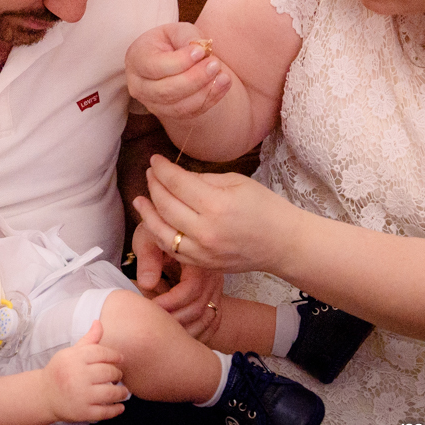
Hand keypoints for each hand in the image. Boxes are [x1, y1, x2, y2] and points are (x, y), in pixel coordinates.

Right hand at [40, 321, 126, 422]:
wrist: (44, 395)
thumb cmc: (61, 370)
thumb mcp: (71, 353)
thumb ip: (88, 340)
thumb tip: (99, 322)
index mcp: (74, 359)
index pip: (101, 353)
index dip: (114, 355)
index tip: (120, 359)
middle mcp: (77, 376)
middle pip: (108, 372)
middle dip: (117, 374)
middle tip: (118, 376)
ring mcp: (80, 396)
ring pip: (110, 393)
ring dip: (121, 392)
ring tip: (123, 391)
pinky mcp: (82, 412)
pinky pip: (104, 412)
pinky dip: (116, 410)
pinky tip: (120, 406)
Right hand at [125, 23, 230, 121]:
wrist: (173, 60)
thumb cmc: (172, 42)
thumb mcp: (177, 31)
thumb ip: (186, 37)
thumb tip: (200, 49)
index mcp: (136, 60)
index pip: (155, 67)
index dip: (179, 61)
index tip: (201, 51)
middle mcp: (138, 86)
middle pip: (166, 90)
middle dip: (194, 79)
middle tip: (215, 64)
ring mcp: (152, 104)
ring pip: (178, 106)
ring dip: (204, 92)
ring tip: (224, 77)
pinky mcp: (168, 114)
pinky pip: (190, 113)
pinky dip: (209, 100)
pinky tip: (223, 85)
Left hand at [132, 224, 223, 341]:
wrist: (174, 222)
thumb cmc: (158, 227)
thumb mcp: (149, 236)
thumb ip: (148, 258)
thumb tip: (146, 284)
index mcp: (199, 259)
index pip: (191, 289)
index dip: (170, 302)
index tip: (149, 307)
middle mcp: (213, 274)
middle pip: (200, 308)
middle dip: (175, 320)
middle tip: (151, 324)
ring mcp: (217, 287)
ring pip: (208, 318)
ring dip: (186, 330)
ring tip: (162, 332)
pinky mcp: (215, 295)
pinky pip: (213, 320)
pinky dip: (199, 332)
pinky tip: (180, 337)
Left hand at [133, 155, 292, 273]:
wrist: (283, 243)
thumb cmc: (265, 208)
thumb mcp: (236, 182)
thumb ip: (202, 180)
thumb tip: (176, 177)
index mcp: (217, 205)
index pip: (177, 183)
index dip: (162, 169)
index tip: (155, 160)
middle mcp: (206, 231)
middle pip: (165, 205)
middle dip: (153, 186)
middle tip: (150, 174)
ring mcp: (202, 252)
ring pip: (162, 231)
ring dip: (148, 213)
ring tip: (141, 199)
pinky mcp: (202, 264)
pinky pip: (171, 250)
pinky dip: (159, 235)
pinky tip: (155, 222)